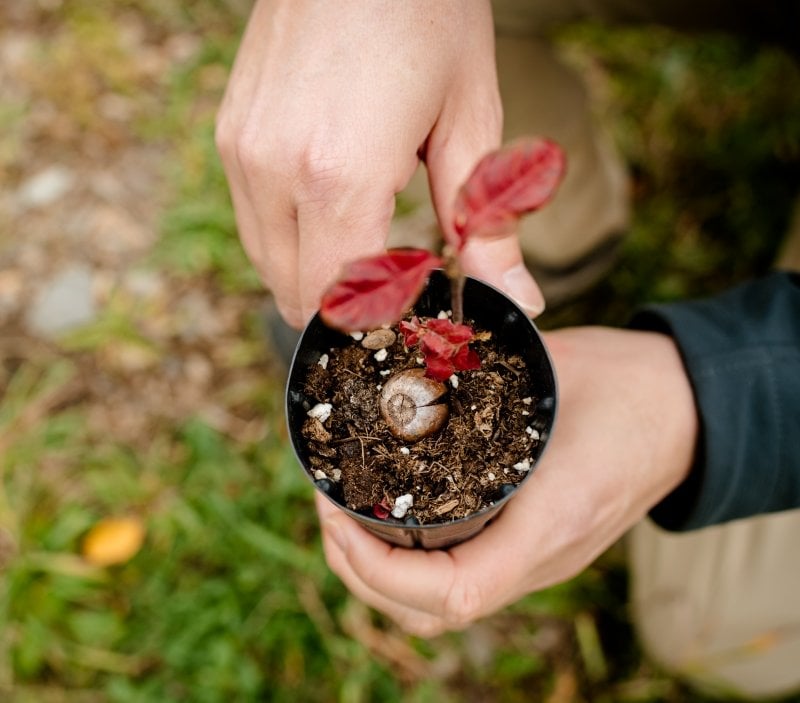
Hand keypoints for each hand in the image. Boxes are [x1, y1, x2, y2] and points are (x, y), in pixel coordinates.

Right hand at [217, 0, 542, 326]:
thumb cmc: (427, 11)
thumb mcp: (471, 119)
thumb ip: (485, 226)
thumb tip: (522, 301)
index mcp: (339, 175)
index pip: (346, 304)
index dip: (389, 323)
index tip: (426, 311)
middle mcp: (273, 172)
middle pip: (300, 298)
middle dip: (354, 310)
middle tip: (408, 281)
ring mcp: (241, 153)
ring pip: (272, 268)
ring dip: (322, 276)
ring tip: (378, 238)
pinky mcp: (231, 136)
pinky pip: (257, 225)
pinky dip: (298, 240)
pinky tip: (342, 206)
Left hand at [316, 327, 698, 635]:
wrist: (685, 409)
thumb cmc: (625, 385)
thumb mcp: (550, 369)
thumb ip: (480, 373)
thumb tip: (404, 360)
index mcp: (548, 522)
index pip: (451, 592)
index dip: (377, 569)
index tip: (335, 513)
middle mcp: (541, 557)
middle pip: (430, 613)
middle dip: (361, 574)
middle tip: (327, 509)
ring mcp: (540, 559)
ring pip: (442, 606)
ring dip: (381, 577)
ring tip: (346, 517)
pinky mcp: (538, 547)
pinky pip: (463, 578)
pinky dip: (413, 564)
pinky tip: (391, 518)